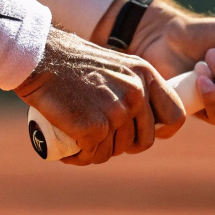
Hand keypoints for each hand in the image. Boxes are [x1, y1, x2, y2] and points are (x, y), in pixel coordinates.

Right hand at [16, 27, 185, 164]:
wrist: (39, 57)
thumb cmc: (71, 62)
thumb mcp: (116, 66)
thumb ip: (133, 86)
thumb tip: (144, 118)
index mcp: (146, 76)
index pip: (175, 116)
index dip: (161, 132)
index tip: (141, 134)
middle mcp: (137, 94)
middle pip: (143, 141)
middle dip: (121, 145)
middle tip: (99, 138)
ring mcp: (117, 112)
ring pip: (115, 151)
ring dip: (97, 151)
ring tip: (78, 139)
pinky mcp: (95, 128)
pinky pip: (92, 156)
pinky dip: (78, 158)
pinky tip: (69, 151)